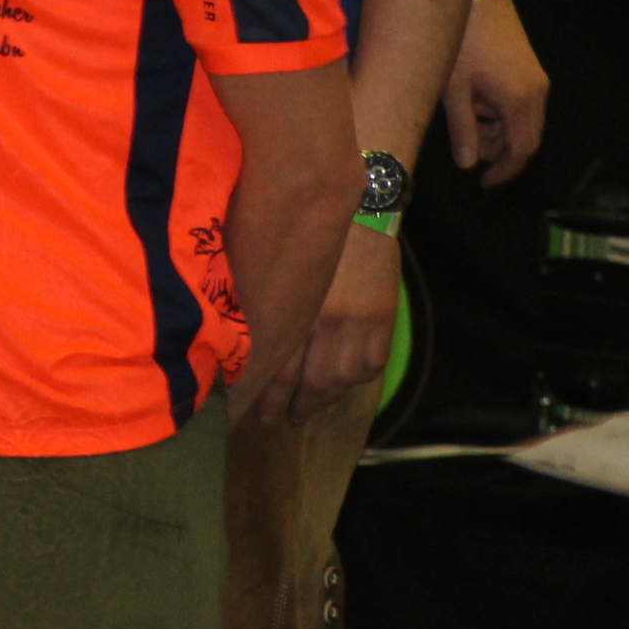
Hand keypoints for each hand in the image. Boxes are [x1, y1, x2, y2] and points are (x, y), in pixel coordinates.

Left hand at [268, 223, 397, 424]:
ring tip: (308, 408)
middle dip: (292, 406)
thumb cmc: (303, 226)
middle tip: (278, 420)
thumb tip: (245, 330)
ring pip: (342, 379)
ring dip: (324, 399)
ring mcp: (360, 325)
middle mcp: (327, 323)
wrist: (362, 208)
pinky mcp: (383, 320)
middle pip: (310, 381)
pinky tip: (342, 385)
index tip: (251, 413)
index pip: (277, 368)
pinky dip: (356, 379)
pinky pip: (371, 365)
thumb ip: (264, 297)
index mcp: (295, 309)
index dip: (264, 396)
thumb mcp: (274, 261)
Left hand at [442, 0, 547, 186]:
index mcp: (521, 102)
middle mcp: (537, 93)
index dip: (504, 171)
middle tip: (465, 145)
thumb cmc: (460, 43)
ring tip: (463, 115)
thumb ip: (462, 129)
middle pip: (523, 137)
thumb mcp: (454, 90)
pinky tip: (471, 98)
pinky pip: (518, 101)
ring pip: (519, 119)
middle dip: (495, 148)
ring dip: (493, 127)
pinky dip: (496, 109)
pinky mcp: (527, 66)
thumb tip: (467, 164)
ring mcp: (535, 78)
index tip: (483, 182)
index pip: (521, 151)